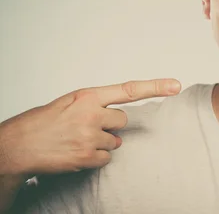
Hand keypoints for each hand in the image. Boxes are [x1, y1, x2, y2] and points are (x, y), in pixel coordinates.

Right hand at [0, 78, 180, 175]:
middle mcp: (91, 114)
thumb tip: (119, 112)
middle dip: (110, 124)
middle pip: (123, 120)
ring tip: (77, 139)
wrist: (18, 145)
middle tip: (86, 126)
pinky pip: (106, 157)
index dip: (155, 87)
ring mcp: (89, 137)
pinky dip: (95, 157)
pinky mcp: (86, 156)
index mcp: (88, 96)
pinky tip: (77, 152)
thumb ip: (96, 102)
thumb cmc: (45, 121)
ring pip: (115, 141)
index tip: (175, 85)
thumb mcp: (71, 102)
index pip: (129, 90)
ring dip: (101, 142)